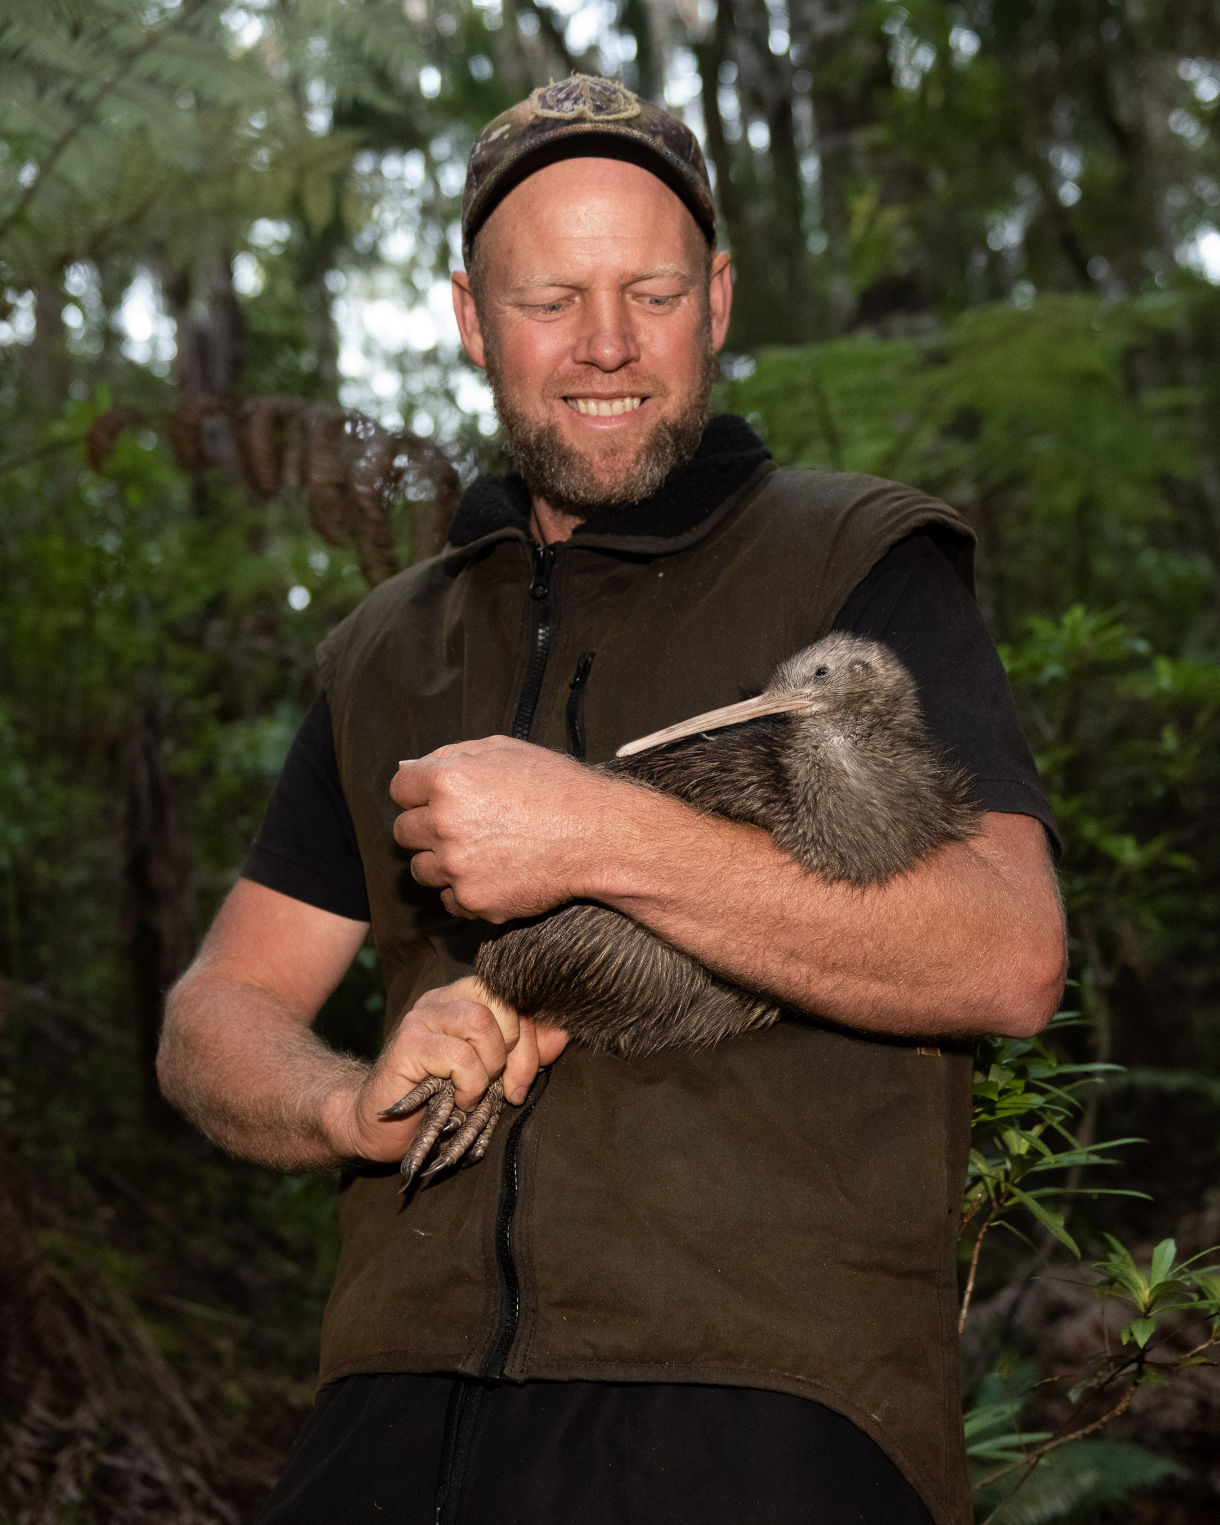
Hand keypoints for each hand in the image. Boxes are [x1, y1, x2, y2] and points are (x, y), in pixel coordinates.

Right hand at [324, 977, 567, 1163]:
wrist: (380, 1127)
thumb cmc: (439, 1101)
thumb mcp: (492, 1076)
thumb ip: (526, 1052)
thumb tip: (563, 1031)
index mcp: (464, 999)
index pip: (513, 995)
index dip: (530, 1035)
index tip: (523, 1077)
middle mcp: (442, 999)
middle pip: (501, 1004)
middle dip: (516, 1052)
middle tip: (505, 1088)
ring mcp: (422, 1018)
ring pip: (481, 1022)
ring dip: (489, 1067)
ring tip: (475, 1091)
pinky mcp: (407, 1043)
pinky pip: (459, 1056)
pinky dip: (468, 1085)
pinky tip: (457, 1101)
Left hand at [391, 736, 627, 921]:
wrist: (598, 837)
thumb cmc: (557, 788)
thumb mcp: (506, 750)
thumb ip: (455, 755)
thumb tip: (418, 769)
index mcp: (449, 781)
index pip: (400, 788)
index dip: (418, 791)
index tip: (436, 797)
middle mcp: (444, 825)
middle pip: (403, 831)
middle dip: (426, 826)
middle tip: (461, 825)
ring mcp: (457, 868)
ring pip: (421, 869)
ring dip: (441, 861)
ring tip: (478, 851)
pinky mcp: (473, 900)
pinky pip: (448, 899)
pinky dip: (463, 891)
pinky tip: (491, 874)